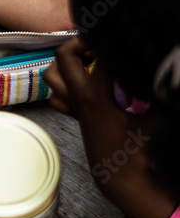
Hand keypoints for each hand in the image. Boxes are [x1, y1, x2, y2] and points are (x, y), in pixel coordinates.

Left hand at [47, 38, 176, 217]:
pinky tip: (86, 79)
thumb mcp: (154, 117)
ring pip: (52, 74)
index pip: (100, 56)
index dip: (113, 42)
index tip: (127, 39)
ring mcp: (73, 107)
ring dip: (67, 61)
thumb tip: (165, 67)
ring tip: (91, 56)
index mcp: (96, 96)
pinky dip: (64, 82)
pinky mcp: (75, 115)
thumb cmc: (139, 151)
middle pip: (64, 55)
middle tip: (103, 41)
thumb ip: (158, 91)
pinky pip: (57, 93)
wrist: (121, 178)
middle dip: (82, 41)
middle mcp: (78, 98)